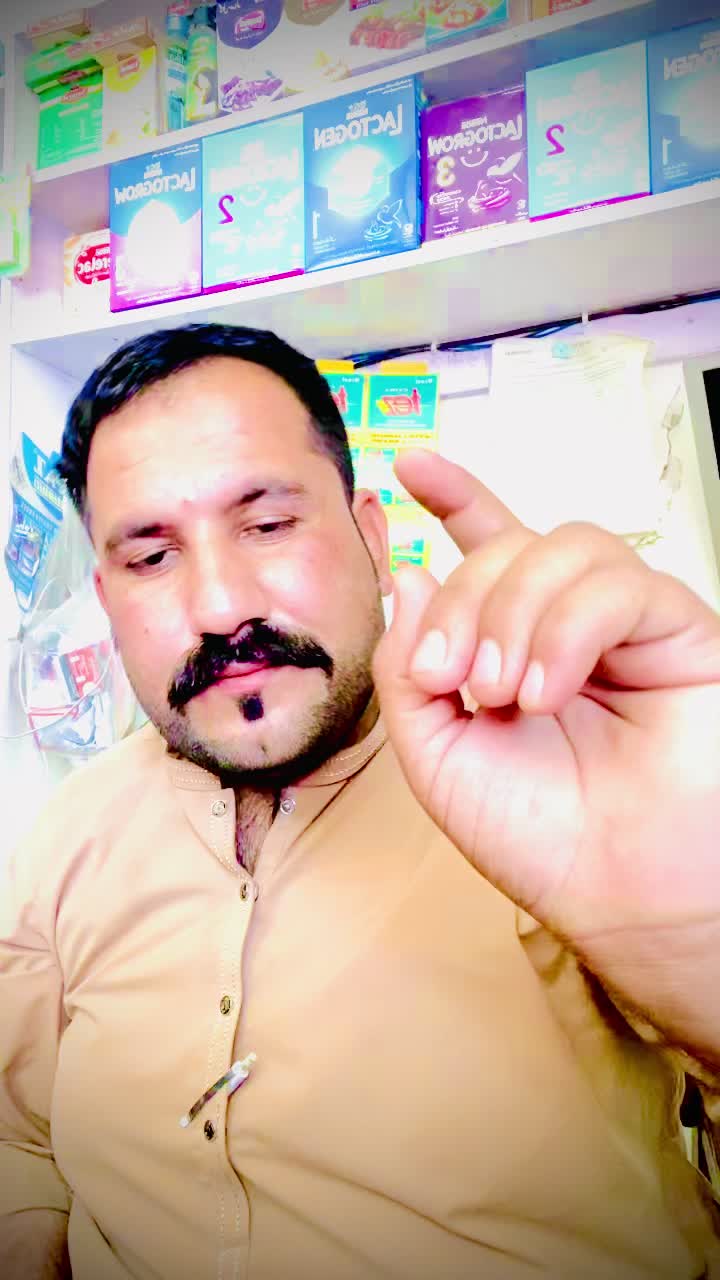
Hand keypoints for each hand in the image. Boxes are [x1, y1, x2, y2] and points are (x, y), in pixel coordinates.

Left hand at [373, 450, 719, 1065]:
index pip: (488, 547)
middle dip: (463, 602)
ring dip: (512, 616)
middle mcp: (568, 623)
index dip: (456, 497)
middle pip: (509, 546)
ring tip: (502, 696)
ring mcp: (625, 623)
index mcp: (511, 644)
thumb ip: (409, 666)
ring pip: (562, 548)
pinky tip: (547, 692)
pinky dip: (566, 631)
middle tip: (451, 680)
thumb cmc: (536, 837)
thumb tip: (411, 574)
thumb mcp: (436, 754)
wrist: (618, 893)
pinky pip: (617, 586)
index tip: (410, 466)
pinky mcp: (679, 629)